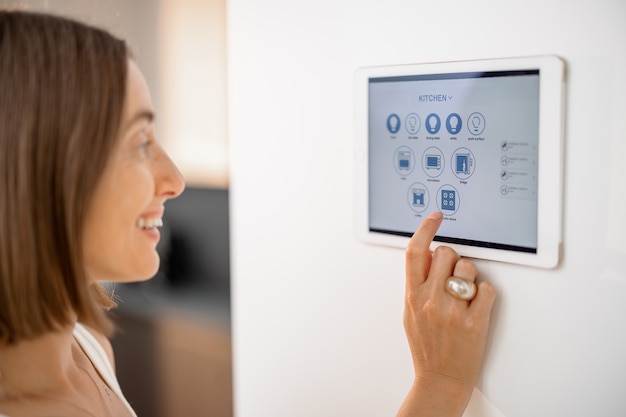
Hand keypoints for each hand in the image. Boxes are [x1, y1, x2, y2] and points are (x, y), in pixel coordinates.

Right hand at [398, 211, 495, 416]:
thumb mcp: (410, 312)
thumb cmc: (426, 347)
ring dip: (470, 275)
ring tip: (465, 293)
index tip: (436, 217)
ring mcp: (452, 310)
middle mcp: (430, 300)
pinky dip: (484, 294)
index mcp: (412, 296)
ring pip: (468, 267)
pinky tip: (476, 305)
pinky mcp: (474, 321)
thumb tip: (428, 256)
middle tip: (453, 272)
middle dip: (452, 257)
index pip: (415, 251)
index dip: (425, 228)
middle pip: (445, 253)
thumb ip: (417, 283)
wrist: (439, 379)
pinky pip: (486, 289)